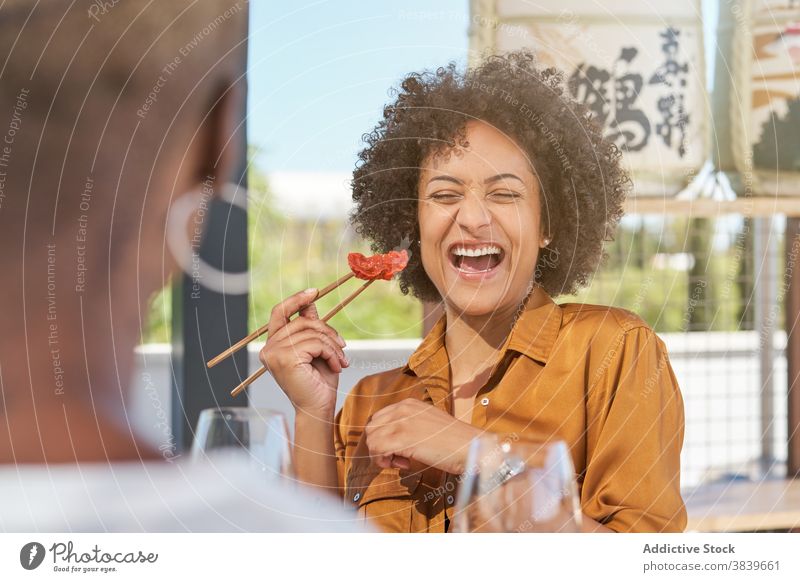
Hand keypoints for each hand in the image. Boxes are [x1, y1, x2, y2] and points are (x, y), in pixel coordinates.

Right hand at [259, 288, 347, 416]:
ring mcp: (275, 353)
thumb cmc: (318, 382)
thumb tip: (310, 304)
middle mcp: (269, 348)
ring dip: (332, 345)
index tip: (315, 292)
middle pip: (301, 321)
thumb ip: (310, 328)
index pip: (279, 312)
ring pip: (311, 332)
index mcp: (273, 345)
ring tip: (341, 360)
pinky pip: (315, 343)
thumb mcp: (316, 349)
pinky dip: (331, 353)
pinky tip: (336, 366)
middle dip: (327, 330)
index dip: (296, 299)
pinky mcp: (286, 359)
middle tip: (343, 345)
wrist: (318, 409)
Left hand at [364, 399, 480, 474]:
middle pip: (372, 428)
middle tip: (398, 457)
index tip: (399, 448)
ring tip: (402, 461)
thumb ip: (408, 426)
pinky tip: (404, 464)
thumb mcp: (427, 423)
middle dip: (380, 445)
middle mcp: (403, 409)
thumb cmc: (453, 441)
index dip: (384, 436)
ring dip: (382, 455)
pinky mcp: (402, 438)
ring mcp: (402, 422)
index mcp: (409, 404)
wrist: (470, 447)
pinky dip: (384, 461)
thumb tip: (392, 441)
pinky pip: (377, 449)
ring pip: (372, 439)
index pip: (379, 419)